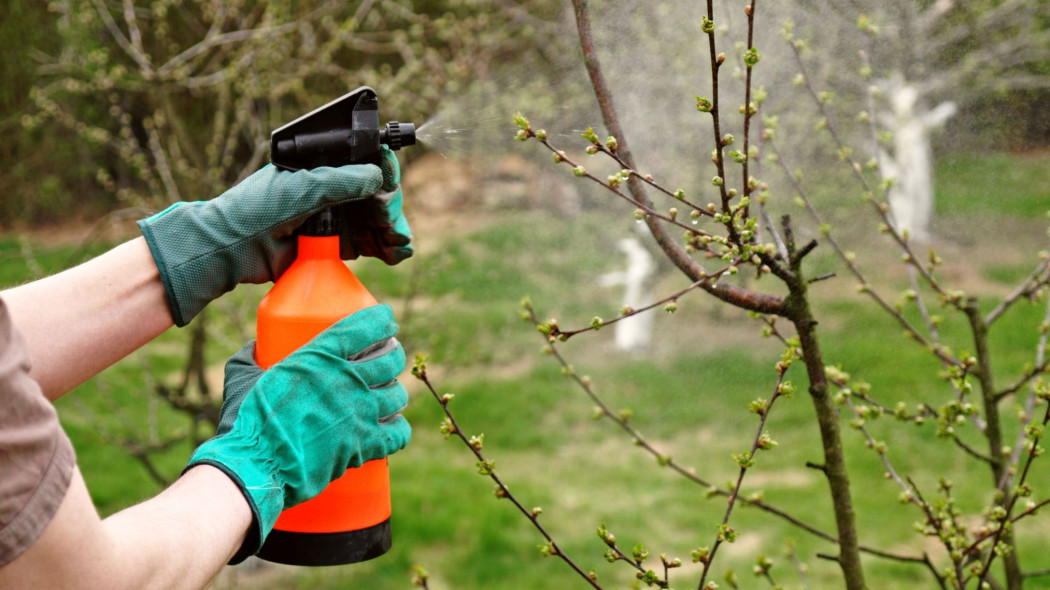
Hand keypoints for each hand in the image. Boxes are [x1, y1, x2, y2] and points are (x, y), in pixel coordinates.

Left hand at [137, 154, 411, 326]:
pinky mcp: (332, 247)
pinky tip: (396, 252)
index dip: (381, 169)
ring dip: (392, 229)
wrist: (229, 250)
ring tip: (399, 242)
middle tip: (391, 220)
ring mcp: (332, 219)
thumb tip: (376, 176)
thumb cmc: (255, 209)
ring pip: (375, 220)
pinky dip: (385, 248)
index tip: (390, 179)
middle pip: (374, 193)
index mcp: (319, 168)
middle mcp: (330, 191)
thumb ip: (338, 182)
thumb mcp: (298, 188)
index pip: (361, 162)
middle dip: (390, 206)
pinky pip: (366, 245)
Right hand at [184, 304, 410, 561]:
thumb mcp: (245, 377)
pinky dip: (398, 429)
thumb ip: (251, 358)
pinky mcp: (364, 445)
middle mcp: (347, 380)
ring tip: (388, 394)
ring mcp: (360, 413)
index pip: (366, 326)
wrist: (257, 466)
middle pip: (391, 359)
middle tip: (388, 359)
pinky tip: (392, 427)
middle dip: (394, 355)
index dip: (382, 320)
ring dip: (395, 392)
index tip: (387, 321)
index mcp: (320, 357)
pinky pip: (399, 433)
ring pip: (398, 394)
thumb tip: (254, 348)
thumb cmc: (249, 422)